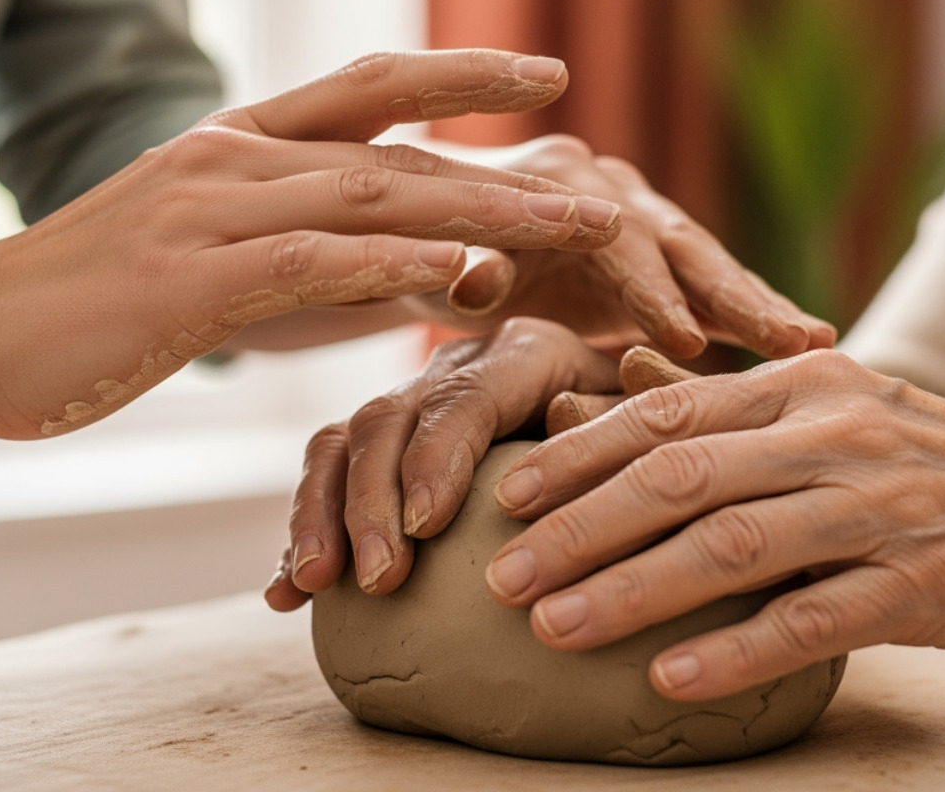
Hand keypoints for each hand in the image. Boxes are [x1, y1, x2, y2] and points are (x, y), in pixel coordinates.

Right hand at [0, 50, 627, 459]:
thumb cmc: (86, 309)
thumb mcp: (205, 257)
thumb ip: (299, 249)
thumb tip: (403, 265)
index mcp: (237, 143)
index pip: (371, 85)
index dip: (462, 73)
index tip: (544, 70)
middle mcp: (233, 157)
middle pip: (399, 147)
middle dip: (508, 168)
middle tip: (603, 186)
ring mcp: (210, 210)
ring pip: (376, 196)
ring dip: (487, 213)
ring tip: (578, 229)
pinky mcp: (190, 278)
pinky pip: (317, 263)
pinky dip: (402, 264)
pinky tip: (473, 275)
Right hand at [264, 319, 696, 609]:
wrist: (633, 422)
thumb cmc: (654, 430)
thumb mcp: (659, 420)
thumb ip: (631, 415)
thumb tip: (570, 418)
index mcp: (525, 350)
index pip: (466, 397)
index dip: (438, 458)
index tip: (427, 528)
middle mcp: (457, 365)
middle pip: (389, 418)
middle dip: (371, 501)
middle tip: (379, 580)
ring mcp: (414, 401)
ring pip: (342, 441)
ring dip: (321, 514)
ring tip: (315, 584)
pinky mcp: (387, 445)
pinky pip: (327, 475)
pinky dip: (303, 532)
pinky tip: (286, 594)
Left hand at [408, 137, 835, 358]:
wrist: (432, 233)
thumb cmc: (419, 256)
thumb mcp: (426, 267)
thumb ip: (456, 271)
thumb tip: (474, 277)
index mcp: (556, 178)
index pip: (611, 234)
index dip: (645, 286)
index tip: (680, 336)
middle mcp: (608, 188)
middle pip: (680, 241)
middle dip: (734, 292)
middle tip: (790, 341)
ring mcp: (641, 218)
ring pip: (709, 262)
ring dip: (761, 302)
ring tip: (821, 342)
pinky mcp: (658, 256)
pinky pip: (712, 285)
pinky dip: (755, 311)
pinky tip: (812, 342)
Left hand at [478, 350, 944, 700]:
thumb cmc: (934, 463)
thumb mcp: (838, 413)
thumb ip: (731, 413)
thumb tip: (611, 395)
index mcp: (806, 384)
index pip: (668, 411)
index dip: (579, 453)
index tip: (507, 491)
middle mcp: (837, 432)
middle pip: (681, 475)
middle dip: (579, 525)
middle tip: (503, 571)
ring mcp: (883, 506)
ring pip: (733, 545)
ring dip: (632, 588)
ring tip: (555, 628)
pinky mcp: (925, 583)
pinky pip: (813, 618)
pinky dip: (735, 647)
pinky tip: (670, 677)